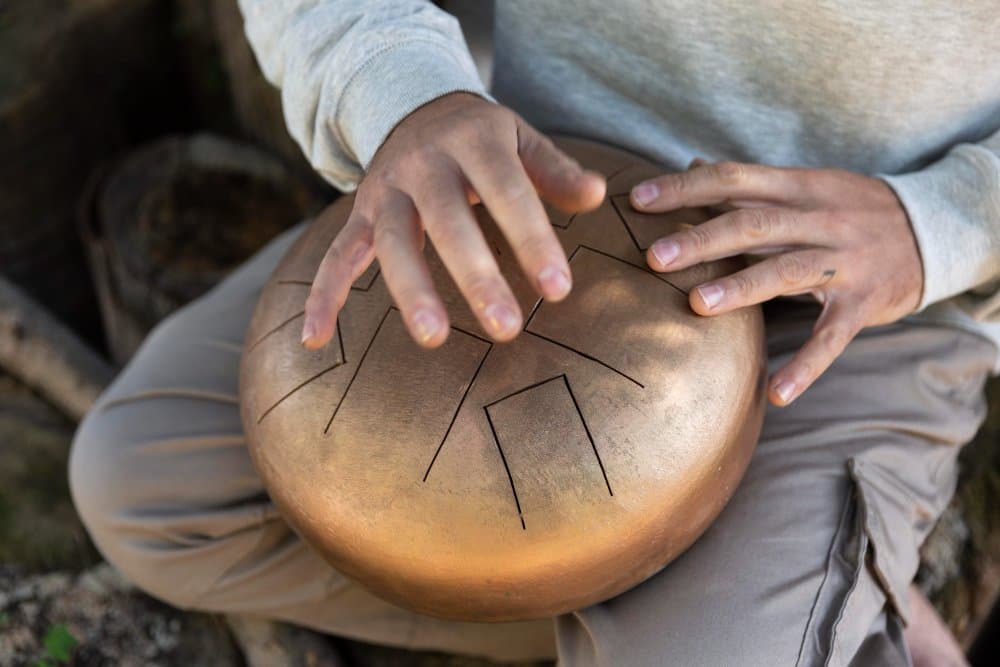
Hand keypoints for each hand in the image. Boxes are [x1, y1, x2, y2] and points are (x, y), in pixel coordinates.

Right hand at [301, 93, 605, 349]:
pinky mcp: (361, 214)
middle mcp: (424, 164)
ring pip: (392, 243)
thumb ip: (556, 171)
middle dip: (476, 276)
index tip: (558, 289)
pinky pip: (337, 255)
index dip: (532, 240)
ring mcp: (386, 191)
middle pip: (447, 222)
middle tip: (507, 328)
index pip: (507, 193)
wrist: (414, 107)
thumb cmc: (481, 136)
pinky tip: (316, 340)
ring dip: (411, 291)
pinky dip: (324, 296)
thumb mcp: (520, 138)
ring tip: (434, 339)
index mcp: (473, 141)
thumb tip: (599, 196)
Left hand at [631, 160, 923, 405]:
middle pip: (755, 225)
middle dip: (703, 239)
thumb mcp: (806, 186)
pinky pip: (833, 337)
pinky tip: (776, 393)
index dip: (686, 187)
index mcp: (800, 188)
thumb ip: (750, 184)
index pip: (735, 179)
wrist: (934, 228)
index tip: (638, 199)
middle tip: (654, 256)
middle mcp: (820, 219)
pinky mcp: (864, 303)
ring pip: (788, 272)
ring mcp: (844, 262)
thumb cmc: (851, 208)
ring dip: (742, 288)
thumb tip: (693, 164)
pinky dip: (806, 365)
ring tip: (695, 305)